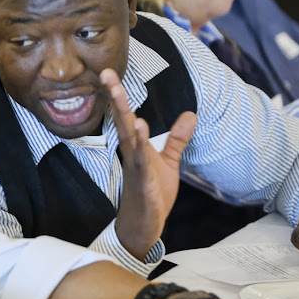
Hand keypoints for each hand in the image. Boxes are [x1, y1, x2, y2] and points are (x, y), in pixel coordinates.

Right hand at [100, 68, 196, 258]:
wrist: (145, 225)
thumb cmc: (152, 193)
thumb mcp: (169, 161)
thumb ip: (178, 138)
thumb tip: (191, 113)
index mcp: (135, 145)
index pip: (125, 115)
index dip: (119, 95)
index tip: (110, 73)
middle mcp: (131, 152)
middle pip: (122, 119)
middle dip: (115, 96)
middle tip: (107, 73)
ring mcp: (134, 166)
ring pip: (128, 137)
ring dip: (124, 116)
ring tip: (120, 94)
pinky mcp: (142, 182)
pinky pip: (140, 161)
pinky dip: (140, 145)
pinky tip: (140, 129)